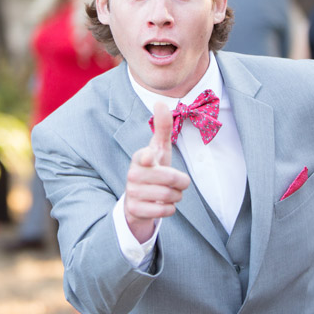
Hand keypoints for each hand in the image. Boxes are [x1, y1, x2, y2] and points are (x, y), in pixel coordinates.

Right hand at [124, 102, 189, 242]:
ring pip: (169, 196)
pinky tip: (161, 205)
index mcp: (141, 157)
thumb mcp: (159, 149)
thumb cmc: (153, 170)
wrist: (137, 200)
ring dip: (176, 197)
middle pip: (171, 180)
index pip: (144, 156)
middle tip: (177, 183)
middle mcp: (133, 174)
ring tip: (169, 194)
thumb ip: (162, 127)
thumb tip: (160, 102)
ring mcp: (132, 192)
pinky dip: (169, 209)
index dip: (148, 157)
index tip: (149, 157)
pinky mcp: (135, 210)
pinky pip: (165, 211)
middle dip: (181, 183)